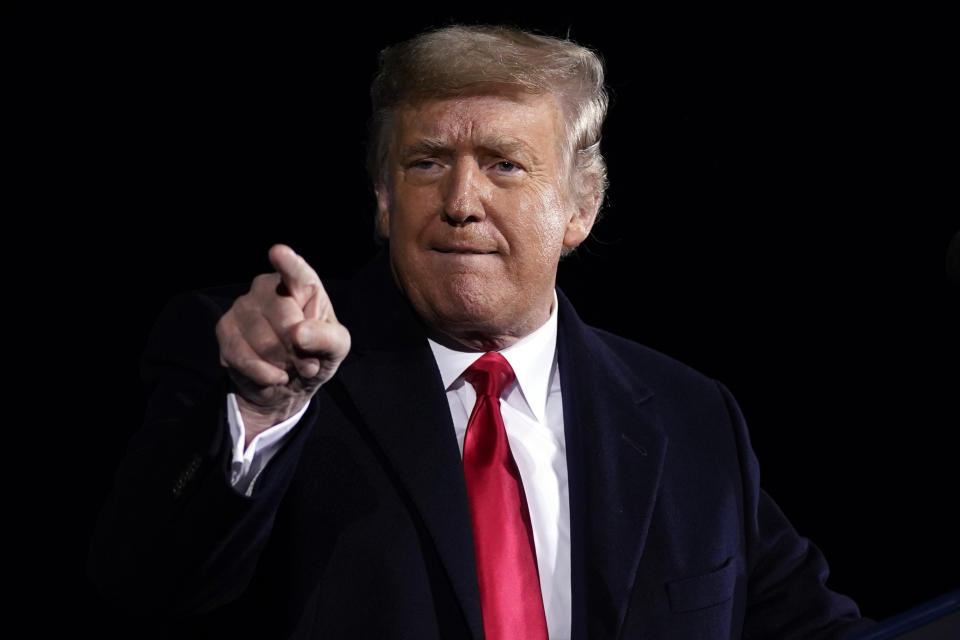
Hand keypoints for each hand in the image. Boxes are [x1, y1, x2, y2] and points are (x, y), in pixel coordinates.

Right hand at [215, 244, 350, 444]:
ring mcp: (242, 306)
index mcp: (302, 285)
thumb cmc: (316, 354)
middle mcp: (268, 287)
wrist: (286, 383)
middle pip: (283, 317)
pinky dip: (262, 374)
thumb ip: (327, 339)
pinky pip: (241, 355)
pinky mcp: (224, 328)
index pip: (296, 272)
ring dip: (281, 365)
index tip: (279, 252)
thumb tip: (299, 334)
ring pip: (262, 340)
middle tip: (308, 364)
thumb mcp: (336, 349)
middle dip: (298, 349)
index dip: (288, 263)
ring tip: (289, 368)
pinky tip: (273, 376)